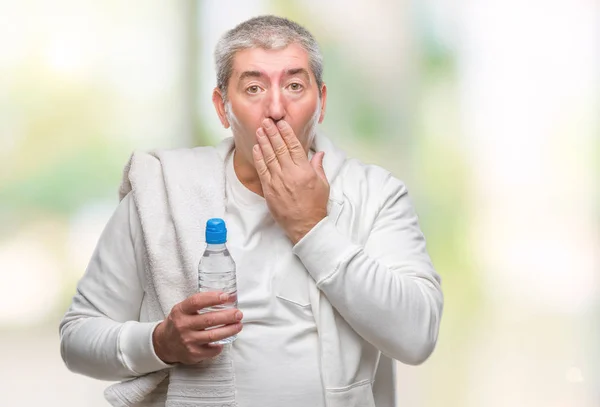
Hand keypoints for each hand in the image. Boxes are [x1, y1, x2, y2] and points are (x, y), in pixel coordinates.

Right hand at [152, 292, 242, 364]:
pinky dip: (220, 345)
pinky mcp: (193, 354)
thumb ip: (201, 303)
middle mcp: (183, 325)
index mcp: (181, 311)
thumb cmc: (180, 322)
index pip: (197, 302)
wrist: (164, 343)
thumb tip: (228, 298)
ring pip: (213, 335)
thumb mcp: (184, 309)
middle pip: (209, 320)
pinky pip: (211, 350)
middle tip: (238, 314)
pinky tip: (224, 340)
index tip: (226, 296)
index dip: (212, 298)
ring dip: (229, 330)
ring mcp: (188, 340)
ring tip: (238, 325)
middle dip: (228, 316)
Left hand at [252, 118, 329, 243]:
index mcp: (304, 170)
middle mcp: (290, 174)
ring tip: (259, 130)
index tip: (281, 123)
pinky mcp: (269, 190)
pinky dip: (259, 158)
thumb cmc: (315, 205)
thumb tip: (319, 153)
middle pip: (279, 148)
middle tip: (266, 121)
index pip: (293, 146)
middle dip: (272, 133)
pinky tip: (256, 148)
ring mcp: (278, 181)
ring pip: (269, 157)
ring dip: (263, 142)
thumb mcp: (323, 184)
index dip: (286, 133)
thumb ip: (318, 166)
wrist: (305, 225)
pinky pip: (262, 170)